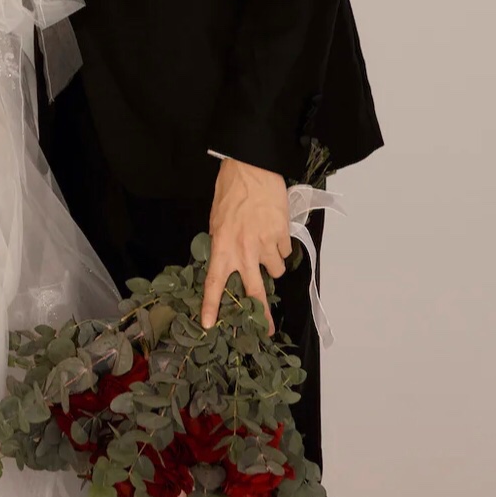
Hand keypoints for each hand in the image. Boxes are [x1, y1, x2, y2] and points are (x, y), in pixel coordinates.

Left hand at [201, 157, 290, 332]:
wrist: (252, 166)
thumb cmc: (231, 190)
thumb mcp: (217, 220)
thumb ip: (224, 244)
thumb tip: (231, 261)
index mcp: (222, 246)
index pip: (214, 282)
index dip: (211, 305)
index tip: (210, 324)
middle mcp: (244, 250)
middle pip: (255, 291)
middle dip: (261, 315)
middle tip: (265, 329)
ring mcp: (265, 244)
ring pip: (276, 271)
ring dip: (273, 263)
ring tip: (267, 244)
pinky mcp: (282, 235)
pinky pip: (286, 252)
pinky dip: (282, 246)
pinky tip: (275, 229)